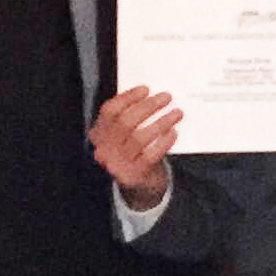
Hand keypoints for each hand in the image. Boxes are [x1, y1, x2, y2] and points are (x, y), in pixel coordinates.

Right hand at [88, 86, 182, 209]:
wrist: (140, 186)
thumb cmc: (135, 153)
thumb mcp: (125, 135)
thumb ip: (130, 117)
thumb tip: (150, 95)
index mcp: (99, 134)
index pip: (109, 111)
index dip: (127, 98)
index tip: (146, 89)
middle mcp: (104, 149)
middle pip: (125, 122)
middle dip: (148, 106)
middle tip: (166, 98)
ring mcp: (117, 163)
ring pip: (139, 137)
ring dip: (161, 122)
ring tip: (177, 113)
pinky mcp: (133, 175)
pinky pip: (150, 155)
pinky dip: (164, 142)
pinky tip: (173, 132)